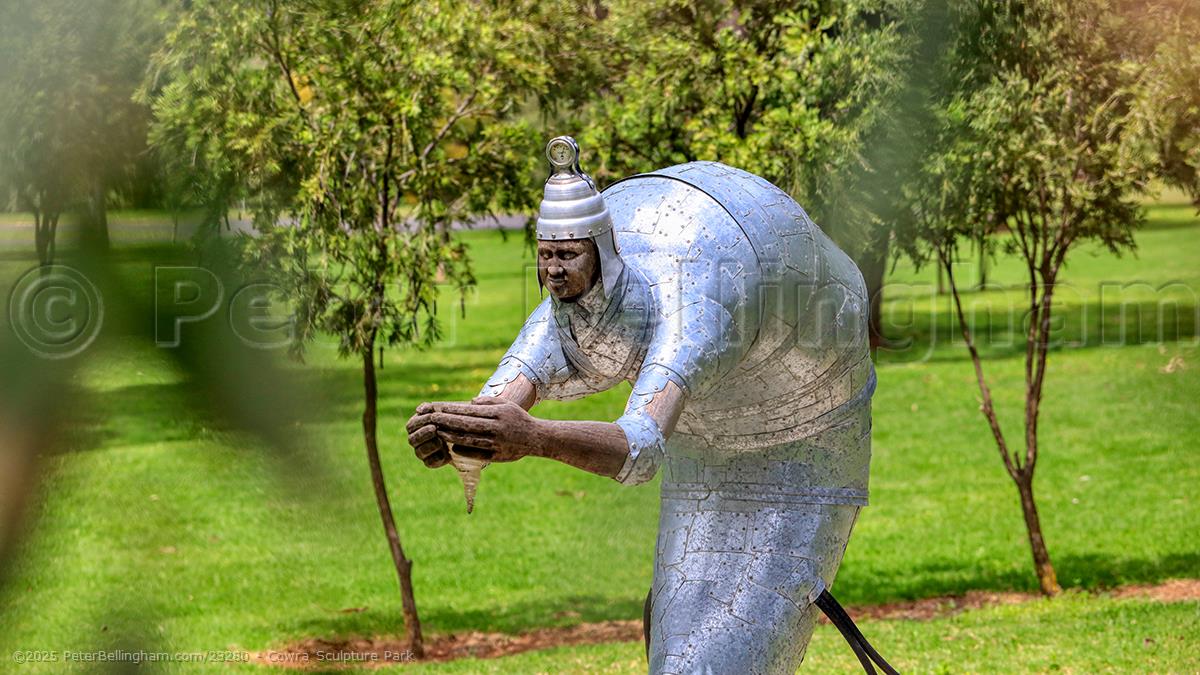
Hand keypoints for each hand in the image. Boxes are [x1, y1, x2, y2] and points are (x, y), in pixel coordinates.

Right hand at [406, 402, 451, 467]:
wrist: (460, 434)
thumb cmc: (447, 420)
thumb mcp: (440, 411)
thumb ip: (428, 408)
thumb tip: (419, 410)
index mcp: (414, 427)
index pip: (411, 425)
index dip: (420, 421)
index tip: (432, 417)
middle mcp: (415, 441)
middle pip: (413, 439)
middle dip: (423, 433)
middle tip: (434, 429)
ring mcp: (421, 452)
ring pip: (420, 452)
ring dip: (430, 445)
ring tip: (441, 440)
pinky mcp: (430, 462)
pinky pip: (429, 463)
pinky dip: (437, 457)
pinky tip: (446, 452)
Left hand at [415, 396, 542, 462]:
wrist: (536, 438)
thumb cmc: (518, 418)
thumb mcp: (506, 405)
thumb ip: (487, 402)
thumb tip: (469, 402)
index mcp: (498, 413)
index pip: (470, 411)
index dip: (453, 410)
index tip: (439, 408)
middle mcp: (497, 428)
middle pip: (466, 424)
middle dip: (447, 421)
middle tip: (432, 419)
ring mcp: (497, 443)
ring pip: (469, 439)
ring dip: (451, 435)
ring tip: (438, 432)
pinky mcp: (498, 456)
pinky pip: (477, 453)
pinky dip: (464, 449)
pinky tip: (453, 446)